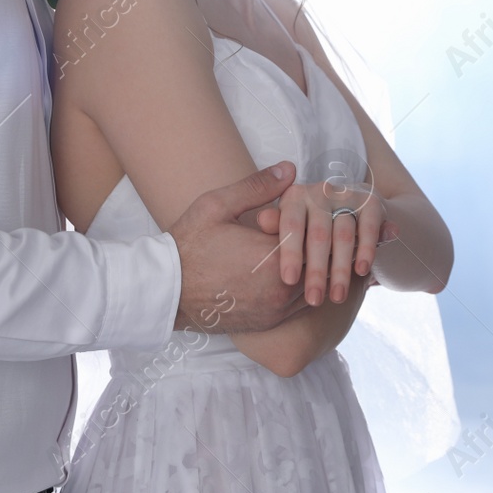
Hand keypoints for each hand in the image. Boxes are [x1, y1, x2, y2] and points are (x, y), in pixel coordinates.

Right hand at [168, 161, 308, 333]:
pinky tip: (292, 271)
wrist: (167, 291)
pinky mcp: (270, 322)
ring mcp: (277, 309)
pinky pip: (303, 305)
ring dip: (315, 268)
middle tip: (315, 227)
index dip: (312, 220)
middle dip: (320, 244)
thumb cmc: (190, 245)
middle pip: (324, 263)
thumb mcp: (218, 206)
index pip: (316, 236)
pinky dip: (304, 287)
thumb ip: (257, 187)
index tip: (305, 209)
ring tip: (304, 248)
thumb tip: (290, 169)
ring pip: (318, 287)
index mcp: (273, 257)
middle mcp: (281, 289)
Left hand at [255, 180, 393, 306]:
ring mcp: (345, 196)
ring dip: (341, 268)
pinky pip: (368, 227)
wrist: (344, 208)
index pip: (291, 225)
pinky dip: (366, 248)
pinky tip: (361, 271)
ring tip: (337, 296)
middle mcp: (319, 192)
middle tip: (314, 300)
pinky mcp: (369, 202)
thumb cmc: (304, 225)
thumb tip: (262, 219)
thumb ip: (275, 224)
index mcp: (294, 197)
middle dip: (316, 271)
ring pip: (343, 235)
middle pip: (318, 235)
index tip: (288, 281)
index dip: (290, 253)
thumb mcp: (285, 224)